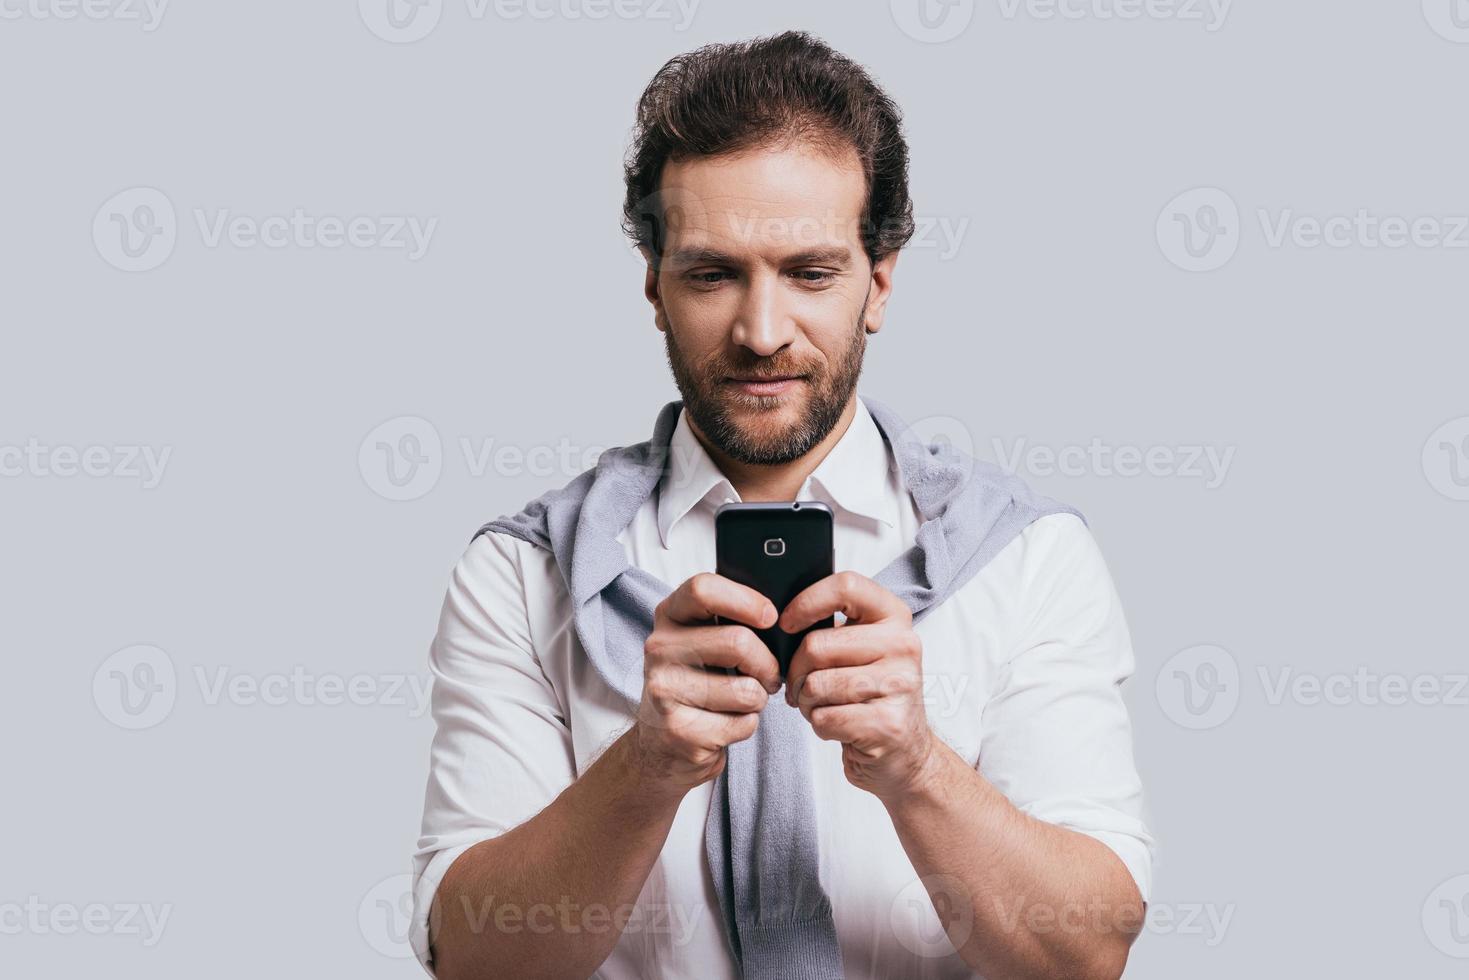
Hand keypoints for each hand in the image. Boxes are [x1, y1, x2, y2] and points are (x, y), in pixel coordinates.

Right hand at [631, 573, 783, 797]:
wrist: (662, 742)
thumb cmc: (695, 682)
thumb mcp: (700, 640)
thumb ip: (729, 620)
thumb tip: (785, 613)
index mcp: (668, 616)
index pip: (703, 589)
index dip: (745, 600)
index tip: (770, 617)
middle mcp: (659, 649)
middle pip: (738, 642)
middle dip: (767, 665)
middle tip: (769, 676)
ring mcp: (664, 690)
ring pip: (747, 690)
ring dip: (757, 700)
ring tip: (740, 701)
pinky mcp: (679, 730)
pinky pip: (742, 723)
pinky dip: (746, 726)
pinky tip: (725, 724)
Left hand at [780, 571, 935, 802]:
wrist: (905, 752)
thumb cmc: (870, 695)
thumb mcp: (862, 649)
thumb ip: (833, 628)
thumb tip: (776, 615)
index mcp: (894, 617)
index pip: (846, 586)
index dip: (806, 602)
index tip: (787, 623)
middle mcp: (903, 645)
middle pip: (817, 645)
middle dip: (796, 671)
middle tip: (803, 685)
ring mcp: (900, 685)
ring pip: (816, 684)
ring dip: (807, 701)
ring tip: (824, 705)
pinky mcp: (888, 724)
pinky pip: (824, 717)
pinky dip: (819, 725)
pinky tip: (839, 725)